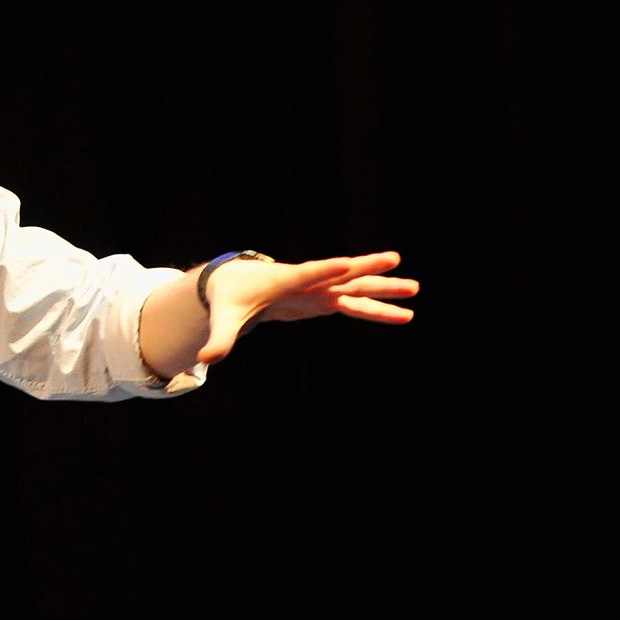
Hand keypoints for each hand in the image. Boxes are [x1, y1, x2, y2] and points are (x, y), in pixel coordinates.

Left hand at [198, 251, 416, 364]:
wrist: (236, 283)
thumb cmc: (230, 298)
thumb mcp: (223, 318)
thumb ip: (219, 339)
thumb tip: (204, 360)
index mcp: (283, 280)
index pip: (307, 273)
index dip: (325, 270)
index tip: (346, 262)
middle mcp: (307, 281)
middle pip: (341, 272)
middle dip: (367, 267)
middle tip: (396, 259)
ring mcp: (319, 290)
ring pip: (356, 287)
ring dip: (384, 289)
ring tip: (415, 289)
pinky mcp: (324, 300)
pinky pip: (356, 304)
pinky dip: (377, 310)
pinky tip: (403, 314)